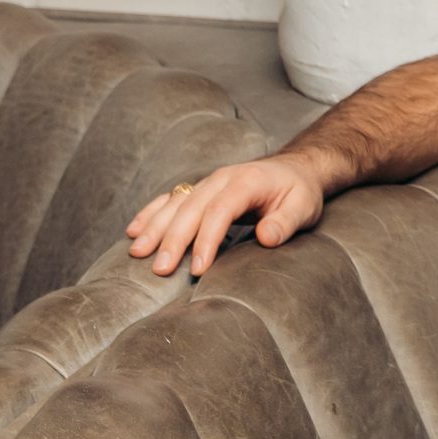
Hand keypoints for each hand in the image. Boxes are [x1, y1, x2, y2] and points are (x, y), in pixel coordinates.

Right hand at [125, 152, 332, 276]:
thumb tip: (266, 238)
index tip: (197, 268)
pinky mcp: (201, 188)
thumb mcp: (304, 207)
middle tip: (160, 269)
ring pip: (175, 204)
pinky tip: (134, 231)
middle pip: (190, 209)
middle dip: (173, 240)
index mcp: (247, 182)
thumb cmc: (300, 192)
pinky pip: (170, 199)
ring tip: (137, 253)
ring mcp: (208, 182)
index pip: (220, 212)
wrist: (296, 169)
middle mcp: (222, 178)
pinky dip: (151, 214)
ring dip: (154, 228)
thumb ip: (285, 222)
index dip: (206, 240)